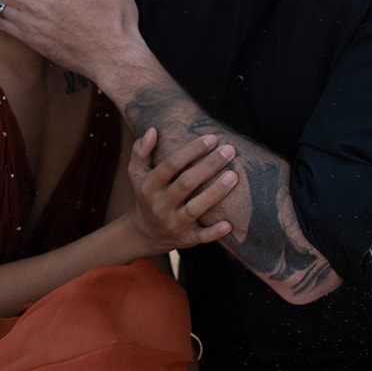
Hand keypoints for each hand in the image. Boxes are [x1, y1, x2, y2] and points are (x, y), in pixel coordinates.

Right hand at [127, 128, 236, 252]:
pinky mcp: (185, 240)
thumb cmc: (146, 195)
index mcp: (148, 186)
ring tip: (234, 176)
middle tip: (229, 150)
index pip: (170, 165)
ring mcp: (172, 224)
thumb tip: (153, 130)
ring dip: (215, 193)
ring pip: (195, 209)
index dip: (192, 151)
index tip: (212, 138)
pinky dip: (214, 232)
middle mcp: (159, 206)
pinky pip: (200, 237)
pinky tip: (229, 223)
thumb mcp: (137, 174)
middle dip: (209, 166)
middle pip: (186, 184)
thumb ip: (141, 151)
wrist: (144, 234)